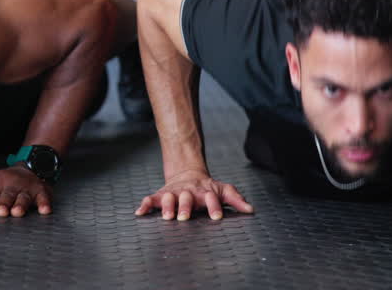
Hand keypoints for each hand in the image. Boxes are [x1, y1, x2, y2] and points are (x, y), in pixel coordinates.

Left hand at [0, 166, 51, 216]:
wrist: (32, 167)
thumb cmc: (5, 181)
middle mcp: (12, 185)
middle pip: (6, 194)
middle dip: (3, 203)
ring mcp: (27, 188)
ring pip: (24, 197)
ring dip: (21, 204)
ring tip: (17, 213)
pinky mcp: (42, 192)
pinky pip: (44, 198)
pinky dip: (45, 204)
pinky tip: (45, 210)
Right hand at [135, 169, 253, 220]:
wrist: (188, 173)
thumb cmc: (207, 187)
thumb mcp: (223, 190)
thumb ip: (236, 199)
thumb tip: (251, 210)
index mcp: (205, 192)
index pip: (211, 198)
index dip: (214, 206)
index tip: (217, 216)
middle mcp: (188, 192)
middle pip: (187, 198)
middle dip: (185, 207)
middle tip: (184, 218)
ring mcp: (174, 193)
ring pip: (169, 198)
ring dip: (167, 206)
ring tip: (167, 217)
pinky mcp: (161, 195)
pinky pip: (151, 199)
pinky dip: (145, 205)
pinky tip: (140, 213)